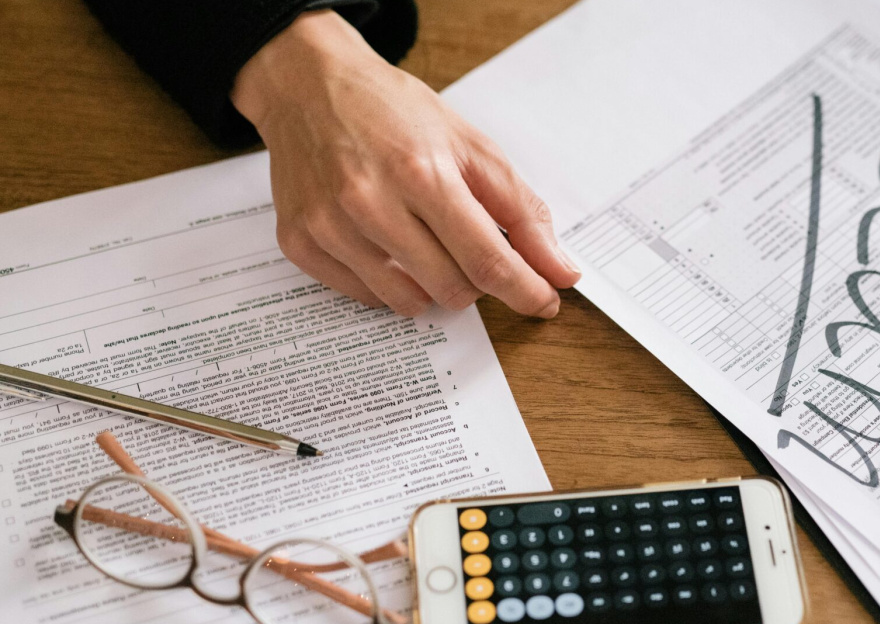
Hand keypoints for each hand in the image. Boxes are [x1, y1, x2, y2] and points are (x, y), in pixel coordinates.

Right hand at [231, 10, 580, 317]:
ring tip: (427, 242)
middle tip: (471, 248)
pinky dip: (391, 283)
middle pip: (452, 288)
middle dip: (477, 281)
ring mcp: (329, 227)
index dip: (525, 290)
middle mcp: (370, 202)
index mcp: (422, 173)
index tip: (545, 302)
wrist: (309, 86)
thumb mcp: (472, 147)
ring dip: (434, 286)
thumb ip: (522, 211)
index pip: (487, 259)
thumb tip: (559, 271)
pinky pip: (367, 297)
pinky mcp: (300, 243)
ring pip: (410, 302)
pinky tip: (387, 244)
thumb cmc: (394, 113)